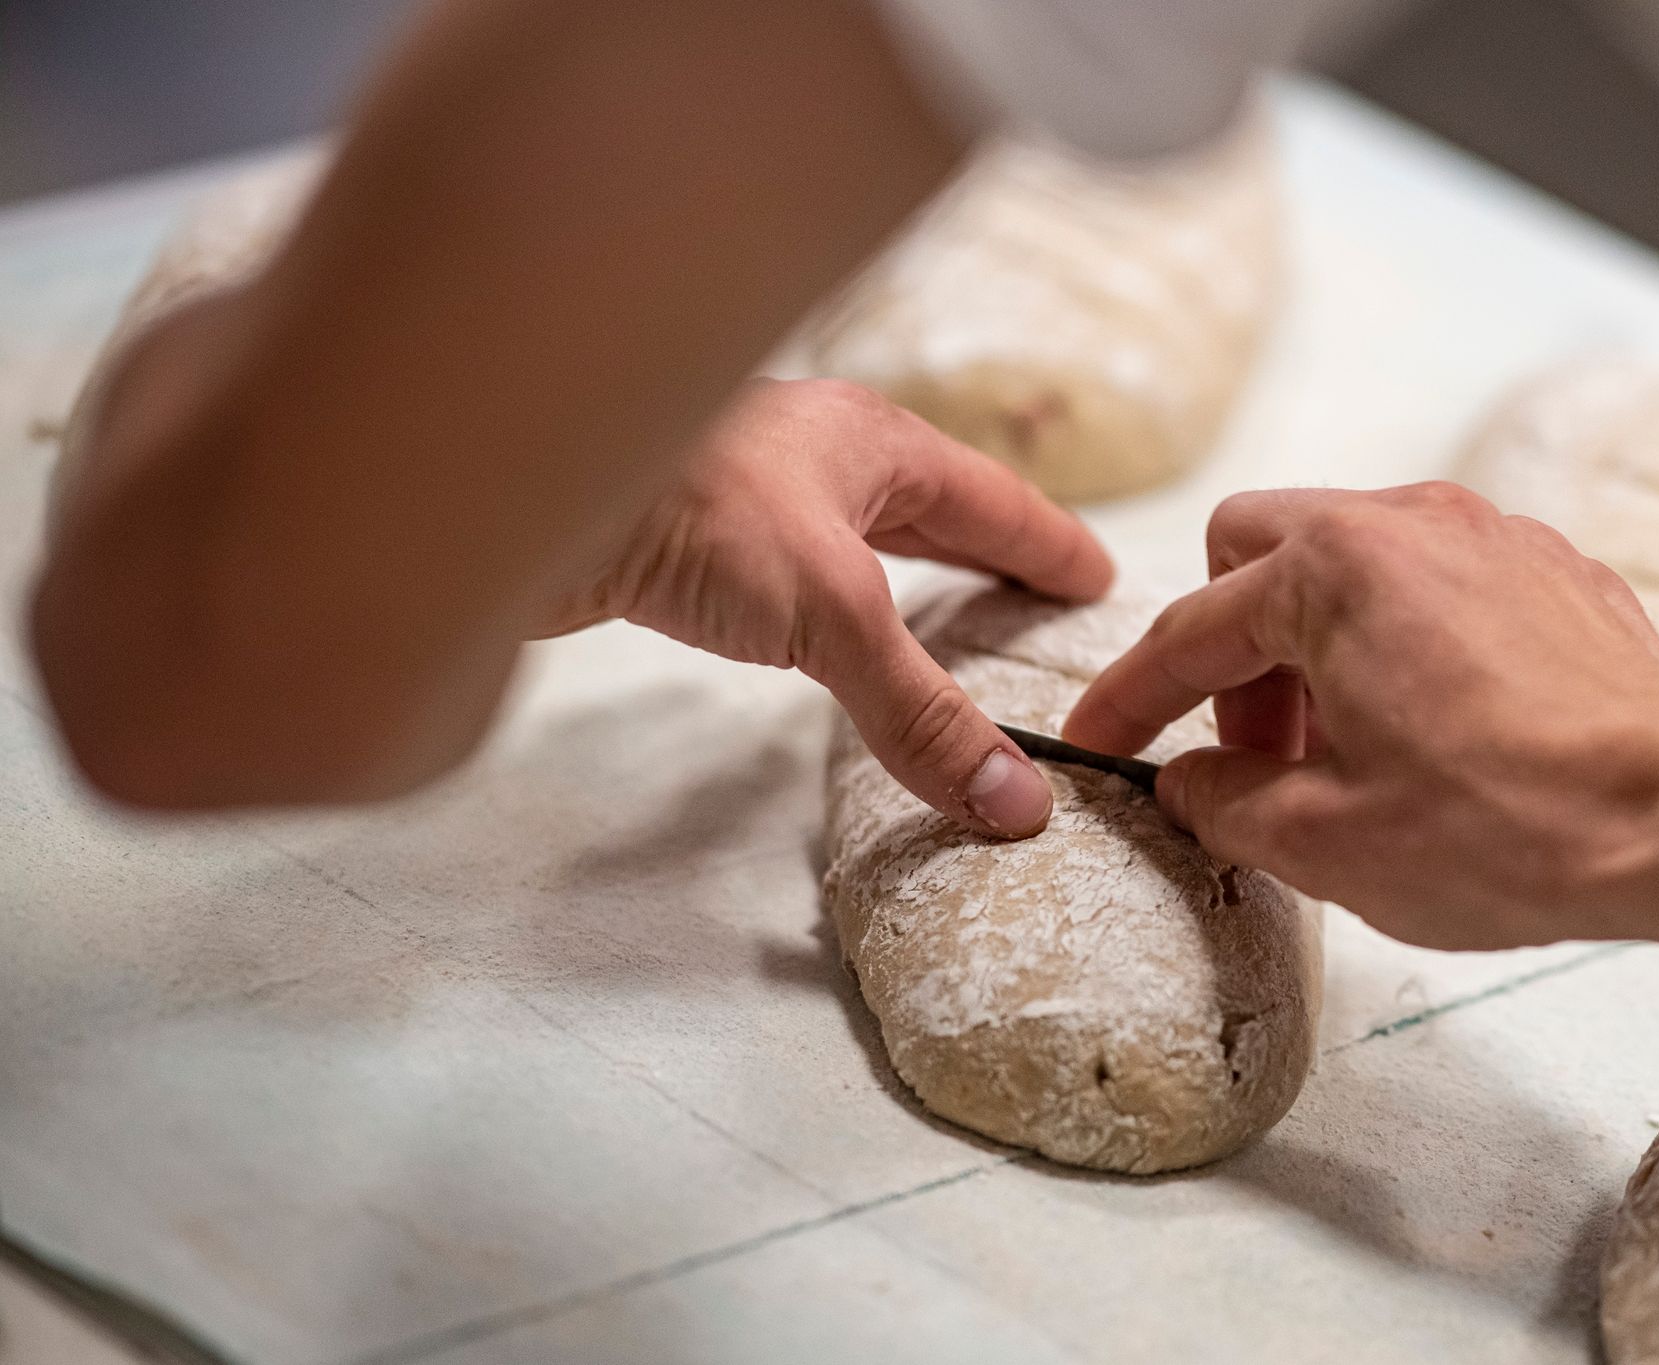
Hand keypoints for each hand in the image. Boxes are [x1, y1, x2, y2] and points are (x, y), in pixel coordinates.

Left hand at [546, 377, 1113, 836]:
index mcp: (874, 442)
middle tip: (1040, 596)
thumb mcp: (833, 613)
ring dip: (909, 573)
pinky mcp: (690, 534)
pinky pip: (796, 568)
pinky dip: (836, 602)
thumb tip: (1015, 804)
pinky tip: (824, 630)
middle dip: (987, 551)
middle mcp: (818, 454)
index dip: (1050, 546)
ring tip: (948, 616)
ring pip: (858, 534)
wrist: (513, 488)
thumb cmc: (688, 508)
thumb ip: (922, 712)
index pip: (994, 502)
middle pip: (931, 507)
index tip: (1098, 578)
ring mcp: (751, 489)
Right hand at [1062, 485, 1658, 947]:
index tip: (1101, 740)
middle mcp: (1411, 523)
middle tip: (1256, 751)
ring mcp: (1493, 536)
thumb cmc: (1509, 832)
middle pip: (1258, 550)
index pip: (1191, 631)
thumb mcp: (1325, 841)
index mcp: (1333, 570)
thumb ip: (1225, 798)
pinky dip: (1397, 643)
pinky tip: (1429, 732)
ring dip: (1313, 647)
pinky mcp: (1554, 571)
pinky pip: (1435, 582)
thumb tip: (1191, 781)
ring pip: (1349, 560)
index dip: (1132, 697)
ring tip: (1346, 755)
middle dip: (1231, 649)